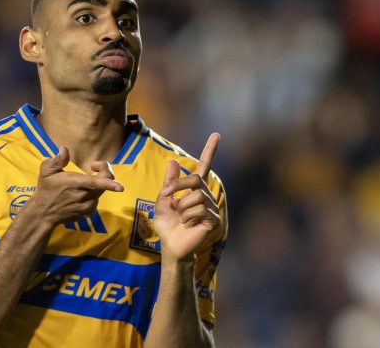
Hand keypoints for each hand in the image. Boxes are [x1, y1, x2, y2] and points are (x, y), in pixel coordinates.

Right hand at [23, 147, 123, 226]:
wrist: (43, 213)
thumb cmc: (45, 189)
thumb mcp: (45, 171)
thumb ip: (56, 160)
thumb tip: (64, 149)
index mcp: (74, 184)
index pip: (95, 183)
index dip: (110, 184)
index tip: (120, 187)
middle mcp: (83, 196)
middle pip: (105, 184)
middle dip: (104, 172)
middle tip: (93, 166)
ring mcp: (86, 206)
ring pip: (101, 192)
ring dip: (98, 184)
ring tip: (83, 182)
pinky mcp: (88, 213)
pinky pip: (97, 200)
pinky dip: (94, 194)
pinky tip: (82, 193)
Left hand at [153, 133, 220, 261]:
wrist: (170, 244)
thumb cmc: (167, 224)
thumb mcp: (163, 200)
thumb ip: (169, 183)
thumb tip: (173, 161)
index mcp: (194, 189)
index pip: (204, 166)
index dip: (210, 151)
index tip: (216, 134)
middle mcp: (206, 195)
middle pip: (196, 179)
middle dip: (178, 186)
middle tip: (167, 196)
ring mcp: (212, 207)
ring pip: (196, 196)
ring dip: (182, 207)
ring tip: (181, 218)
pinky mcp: (214, 219)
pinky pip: (200, 209)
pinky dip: (188, 216)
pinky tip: (188, 224)